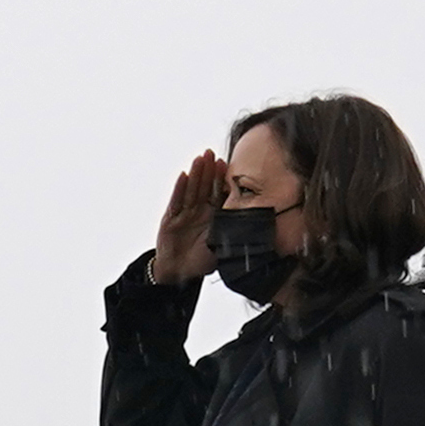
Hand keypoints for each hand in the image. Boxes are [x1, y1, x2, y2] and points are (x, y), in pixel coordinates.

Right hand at [148, 150, 224, 285]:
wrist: (180, 272)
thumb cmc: (202, 260)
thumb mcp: (222, 247)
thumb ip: (233, 233)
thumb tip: (253, 225)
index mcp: (214, 215)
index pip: (218, 193)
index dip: (220, 178)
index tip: (225, 164)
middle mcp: (200, 210)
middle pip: (204, 186)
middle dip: (207, 169)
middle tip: (211, 153)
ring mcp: (185, 213)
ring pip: (191, 190)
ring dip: (195, 174)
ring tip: (199, 159)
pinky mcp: (171, 218)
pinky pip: (176, 201)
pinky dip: (180, 189)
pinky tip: (183, 176)